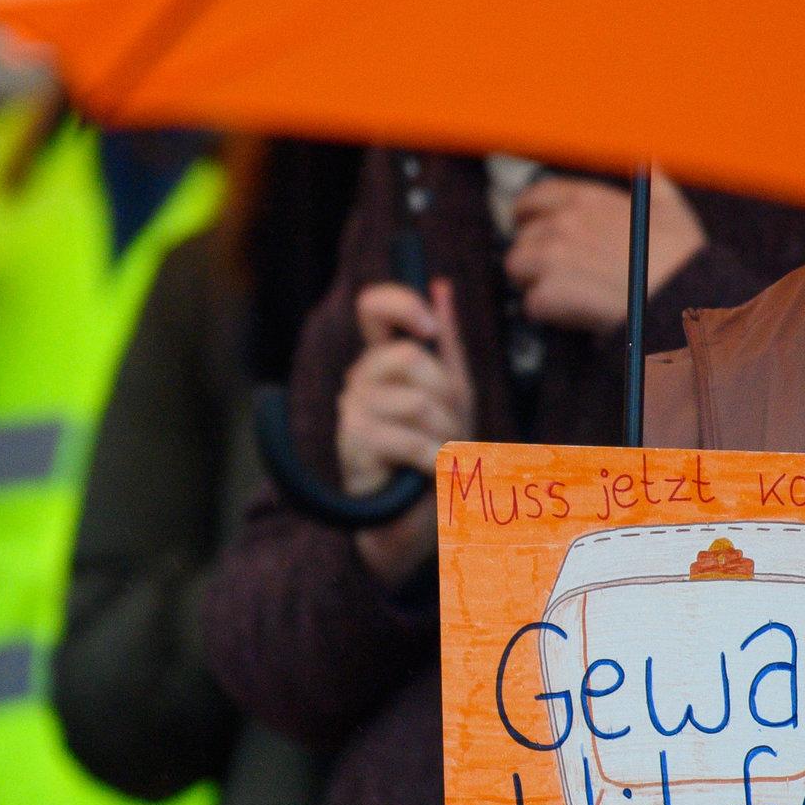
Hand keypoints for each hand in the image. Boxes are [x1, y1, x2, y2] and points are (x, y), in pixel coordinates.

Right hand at [336, 278, 471, 585]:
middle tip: (448, 427)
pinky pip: (410, 439)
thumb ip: (446, 344)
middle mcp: (359, 381)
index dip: (401, 303)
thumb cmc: (432, 455)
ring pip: (416, 401)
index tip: (429, 328)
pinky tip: (428, 472)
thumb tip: (440, 286)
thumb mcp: (452, 395)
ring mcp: (352, 413)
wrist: (413, 518)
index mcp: (381, 362)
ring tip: (438, 455)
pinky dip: (433, 460)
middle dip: (446, 395)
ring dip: (444, 433)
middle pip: (410, 356)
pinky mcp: (354, 447)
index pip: (374, 307)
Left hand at [502, 169, 705, 331]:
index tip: (529, 227)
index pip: (534, 198)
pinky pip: (532, 304)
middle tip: (556, 274)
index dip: (527, 215)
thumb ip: (650, 180)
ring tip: (563, 294)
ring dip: (534, 282)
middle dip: (534, 257)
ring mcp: (553, 257)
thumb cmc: (679, 258)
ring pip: (517, 268)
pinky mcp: (550, 292)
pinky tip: (571, 313)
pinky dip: (547, 313)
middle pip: (522, 238)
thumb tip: (646, 160)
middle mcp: (564, 223)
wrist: (680, 298)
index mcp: (587, 200)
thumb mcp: (669, 206)